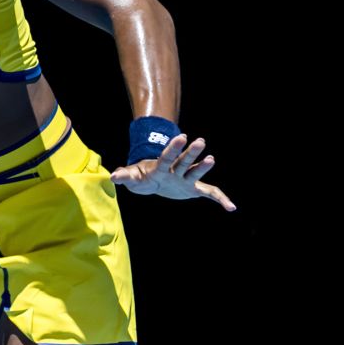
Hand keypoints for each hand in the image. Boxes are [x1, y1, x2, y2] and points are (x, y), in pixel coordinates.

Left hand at [110, 133, 235, 211]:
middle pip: (184, 161)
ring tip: (212, 159)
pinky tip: (231, 207)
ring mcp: (186, 179)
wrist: (153, 180)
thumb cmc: (141, 176)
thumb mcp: (132, 177)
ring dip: (204, 167)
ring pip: (197, 172)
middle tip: (200, 140)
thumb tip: (112, 176)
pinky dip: (220, 199)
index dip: (173, 149)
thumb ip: (125, 176)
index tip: (182, 136)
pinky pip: (210, 193)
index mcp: (161, 167)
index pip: (167, 157)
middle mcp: (176, 170)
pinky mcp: (193, 189)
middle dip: (191, 152)